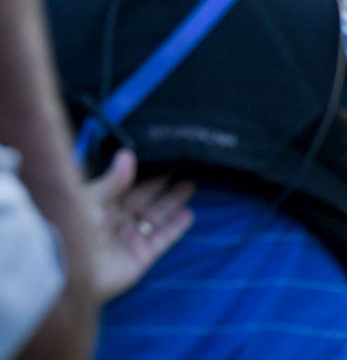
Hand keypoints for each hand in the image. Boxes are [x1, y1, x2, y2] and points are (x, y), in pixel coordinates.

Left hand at [84, 150, 194, 300]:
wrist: (70, 275)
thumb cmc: (73, 233)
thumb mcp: (90, 201)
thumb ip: (112, 181)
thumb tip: (127, 155)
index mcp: (99, 207)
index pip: (126, 186)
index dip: (144, 173)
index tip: (162, 158)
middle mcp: (116, 222)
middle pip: (144, 200)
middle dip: (163, 185)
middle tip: (184, 167)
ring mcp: (129, 240)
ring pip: (156, 217)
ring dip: (173, 202)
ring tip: (191, 186)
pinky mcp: (140, 257)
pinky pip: (162, 240)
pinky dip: (175, 228)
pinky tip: (188, 214)